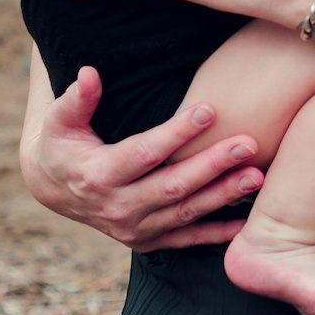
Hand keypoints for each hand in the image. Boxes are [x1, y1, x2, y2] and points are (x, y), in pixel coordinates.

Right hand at [23, 66, 263, 250]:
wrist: (56, 189)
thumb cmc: (64, 144)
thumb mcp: (60, 121)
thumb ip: (76, 100)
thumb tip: (89, 73)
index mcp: (99, 176)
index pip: (145, 153)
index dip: (177, 134)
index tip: (209, 110)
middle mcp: (118, 208)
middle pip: (174, 186)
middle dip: (213, 165)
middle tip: (249, 143)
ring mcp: (135, 229)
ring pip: (186, 213)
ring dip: (224, 196)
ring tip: (258, 175)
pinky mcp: (148, 241)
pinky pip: (187, 239)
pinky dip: (217, 233)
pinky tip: (246, 222)